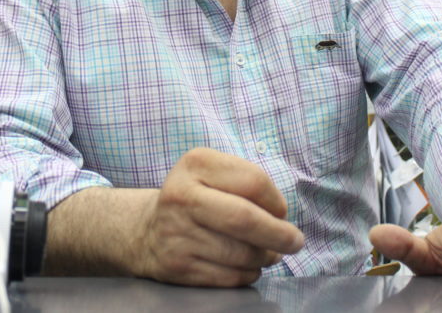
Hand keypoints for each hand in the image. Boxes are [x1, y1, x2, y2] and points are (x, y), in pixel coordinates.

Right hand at [133, 147, 303, 286]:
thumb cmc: (195, 198)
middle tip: (295, 242)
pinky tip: (245, 264)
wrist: (146, 231)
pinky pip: (231, 277)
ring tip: (267, 252)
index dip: (276, 201)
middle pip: (245, 219)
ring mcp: (177, 233)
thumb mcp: (212, 172)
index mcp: (196, 164)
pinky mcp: (178, 267)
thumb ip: (247, 183)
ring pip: (242, 253)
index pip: (254, 182)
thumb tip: (281, 218)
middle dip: (279, 234)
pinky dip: (248, 273)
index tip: (281, 211)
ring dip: (265, 256)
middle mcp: (182, 196)